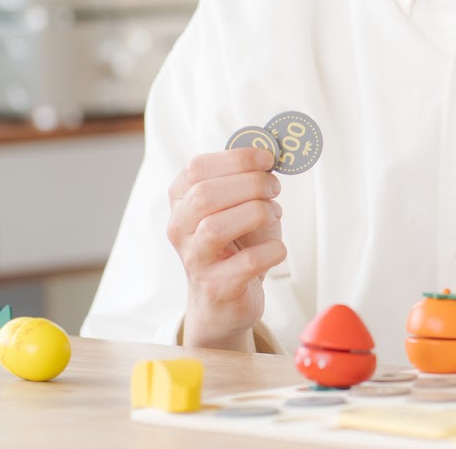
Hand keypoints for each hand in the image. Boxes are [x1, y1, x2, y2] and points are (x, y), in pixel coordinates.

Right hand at [165, 146, 286, 349]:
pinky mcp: (216, 287)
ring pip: (217, 227)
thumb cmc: (235, 246)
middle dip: (251, 184)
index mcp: (181, 201)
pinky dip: (272, 249)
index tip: (267, 159)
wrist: (224, 303)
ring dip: (258, 213)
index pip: (197, 168)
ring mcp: (194, 260)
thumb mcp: (237, 206)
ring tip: (273, 215)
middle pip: (206, 194)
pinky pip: (248, 261)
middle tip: (274, 188)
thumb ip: (247, 180)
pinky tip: (276, 248)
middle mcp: (179, 230)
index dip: (237, 158)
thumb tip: (270, 151)